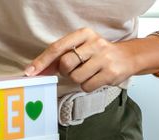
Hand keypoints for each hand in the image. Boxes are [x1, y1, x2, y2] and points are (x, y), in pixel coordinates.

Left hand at [25, 27, 140, 91]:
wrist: (127, 57)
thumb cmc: (99, 54)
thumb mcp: (82, 47)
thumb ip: (61, 57)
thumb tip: (38, 70)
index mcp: (84, 34)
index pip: (57, 47)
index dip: (42, 61)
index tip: (30, 71)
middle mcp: (94, 43)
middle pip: (65, 64)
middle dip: (65, 71)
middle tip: (73, 70)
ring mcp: (103, 58)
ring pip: (75, 77)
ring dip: (77, 79)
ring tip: (88, 73)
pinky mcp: (110, 73)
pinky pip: (86, 86)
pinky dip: (87, 86)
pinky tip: (95, 79)